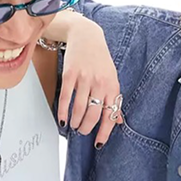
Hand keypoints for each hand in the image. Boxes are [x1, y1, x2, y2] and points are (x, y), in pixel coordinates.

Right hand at [58, 18, 122, 145]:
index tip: (98, 144)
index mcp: (112, 86)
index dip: (104, 132)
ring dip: (75, 122)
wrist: (87, 36)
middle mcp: (100, 83)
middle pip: (93, 114)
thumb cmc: (100, 60)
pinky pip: (66, 98)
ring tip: (73, 126)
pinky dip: (63, 112)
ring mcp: (84, 78)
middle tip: (82, 132)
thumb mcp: (112, 78)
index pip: (110, 115)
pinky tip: (63, 119)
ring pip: (79, 108)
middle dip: (86, 128)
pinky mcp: (70, 74)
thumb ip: (114, 100)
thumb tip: (117, 121)